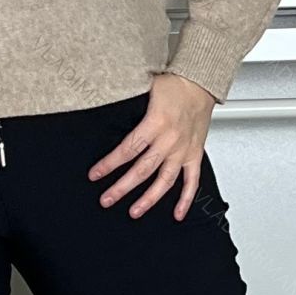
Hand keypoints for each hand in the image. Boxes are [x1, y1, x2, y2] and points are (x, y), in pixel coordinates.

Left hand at [88, 73, 215, 220]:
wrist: (201, 81)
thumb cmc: (173, 83)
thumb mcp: (145, 89)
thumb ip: (129, 108)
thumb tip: (106, 115)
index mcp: (155, 123)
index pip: (128, 149)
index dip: (109, 164)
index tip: (95, 174)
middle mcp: (170, 140)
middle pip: (142, 170)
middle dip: (122, 187)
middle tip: (107, 199)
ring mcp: (183, 149)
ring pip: (165, 180)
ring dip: (149, 199)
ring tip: (134, 211)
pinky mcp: (195, 154)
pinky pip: (192, 181)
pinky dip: (185, 199)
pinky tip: (177, 213)